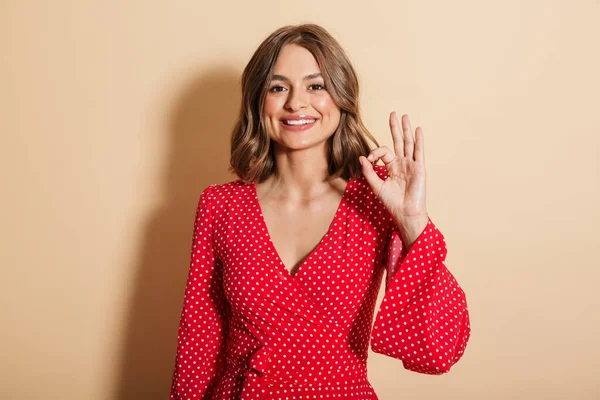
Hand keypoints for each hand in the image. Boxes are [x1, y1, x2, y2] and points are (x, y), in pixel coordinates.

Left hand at [359, 112, 427, 243]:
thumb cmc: (392, 203)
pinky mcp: (419, 168)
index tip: (369, 158)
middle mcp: (402, 164)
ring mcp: (412, 165)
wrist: (405, 213)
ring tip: (404, 116)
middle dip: (395, 128)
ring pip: (408, 143)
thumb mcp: (376, 186)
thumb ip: (369, 171)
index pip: (384, 152)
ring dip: (406, 130)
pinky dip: (418, 140)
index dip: (375, 152)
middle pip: (398, 142)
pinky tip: (417, 130)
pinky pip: (419, 152)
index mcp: (392, 168)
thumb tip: (361, 157)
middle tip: (393, 114)